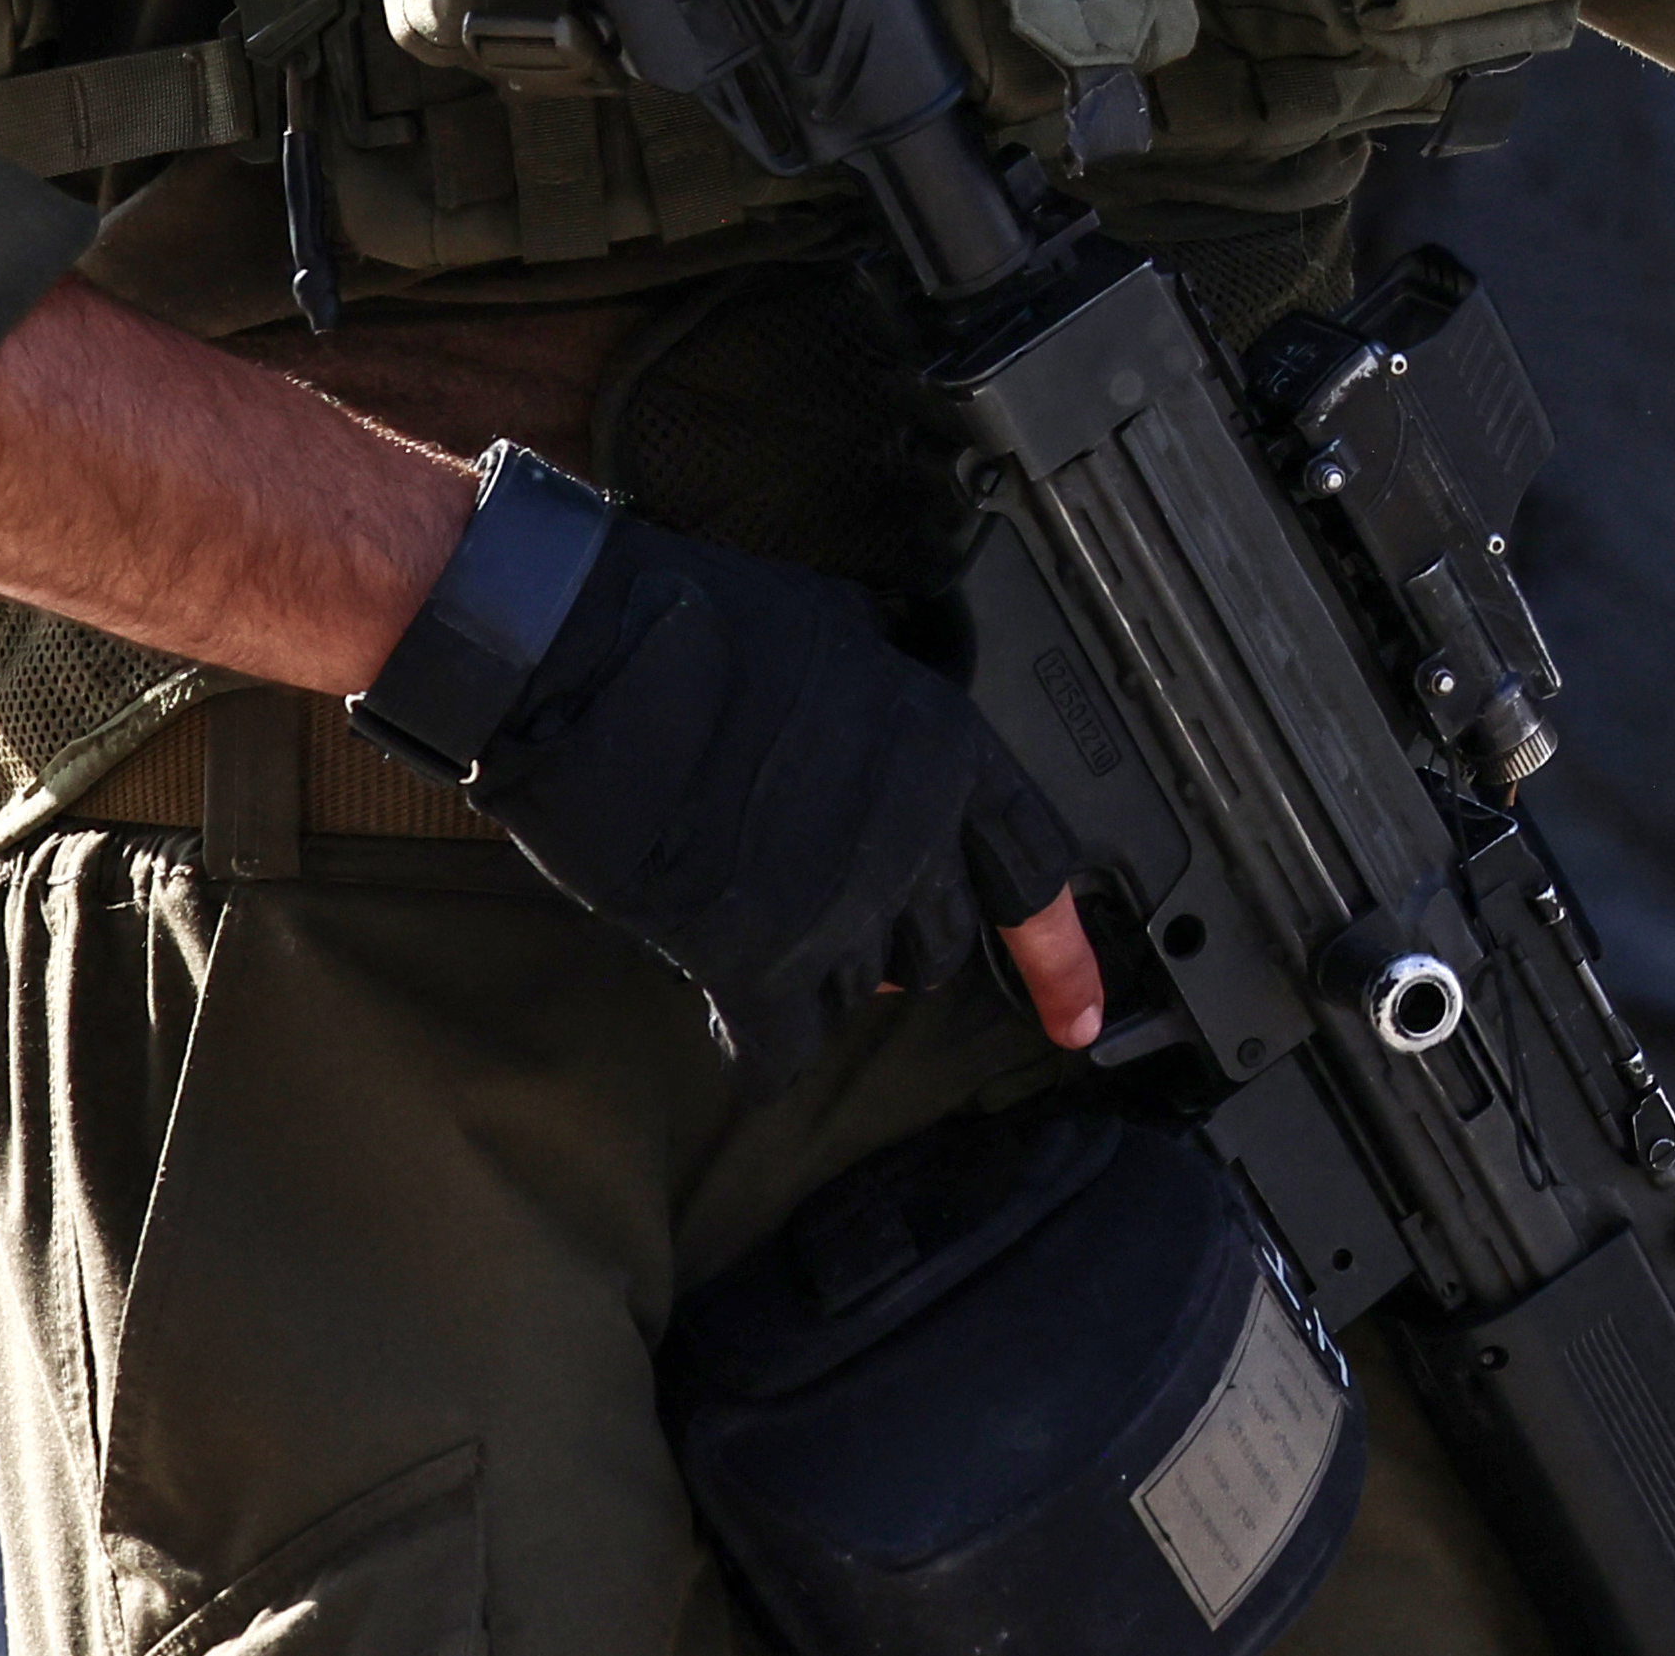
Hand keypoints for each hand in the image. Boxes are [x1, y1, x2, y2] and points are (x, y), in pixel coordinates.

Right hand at [430, 504, 1099, 1082]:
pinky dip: (763, 1050)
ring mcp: (837, 908)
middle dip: (902, 946)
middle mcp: (911, 836)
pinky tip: (741, 1035)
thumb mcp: (837, 632)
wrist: (595, 655)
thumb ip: (881, 699)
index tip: (1078, 1018)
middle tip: (840, 923)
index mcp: (945, 749)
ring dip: (822, 977)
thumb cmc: (699, 623)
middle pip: (941, 943)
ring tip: (764, 927)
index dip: (1061, 955)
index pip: (1032, 868)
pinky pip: (780, 1048)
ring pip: (860, 992)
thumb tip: (876, 720)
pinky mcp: (753, 960)